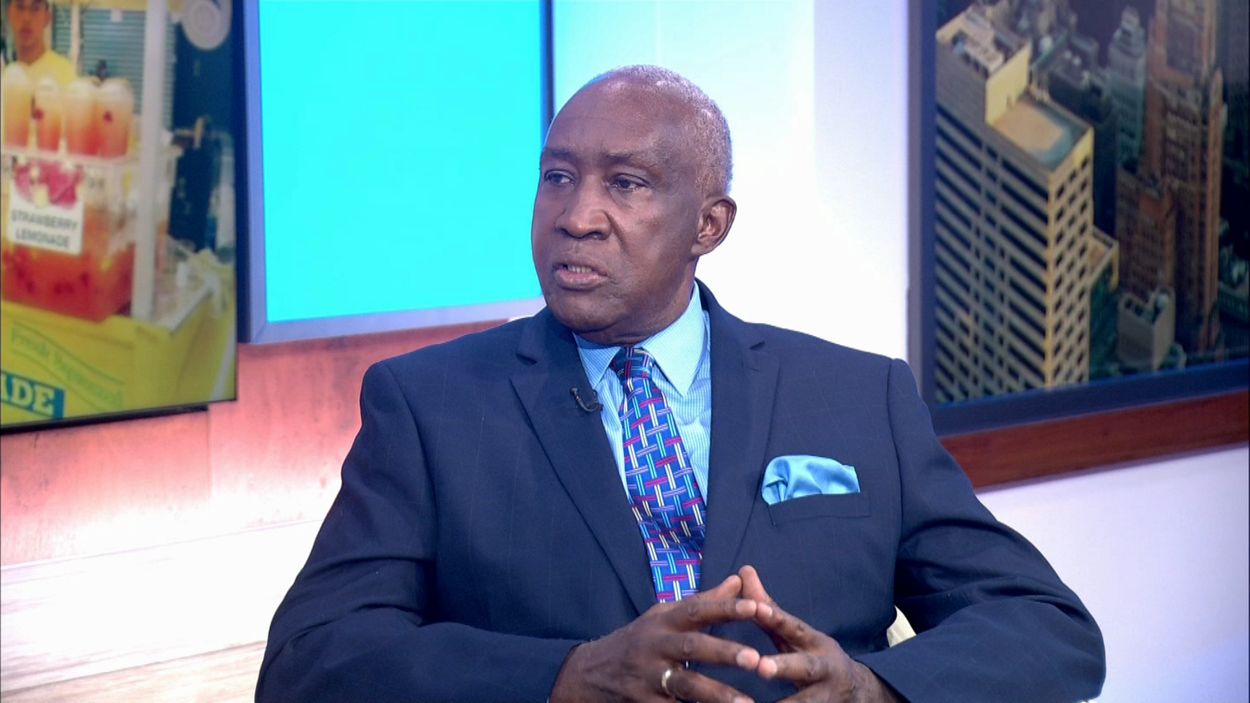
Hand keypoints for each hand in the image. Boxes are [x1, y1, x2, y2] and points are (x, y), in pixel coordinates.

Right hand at [550, 574, 762, 702]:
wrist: (587, 673)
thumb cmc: (638, 640)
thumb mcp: (663, 616)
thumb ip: (704, 602)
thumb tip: (739, 580)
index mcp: (663, 621)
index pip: (696, 609)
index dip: (724, 608)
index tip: (755, 607)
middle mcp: (655, 646)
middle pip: (692, 647)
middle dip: (724, 653)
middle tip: (756, 659)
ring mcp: (647, 676)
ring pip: (685, 685)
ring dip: (716, 694)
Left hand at [740, 566, 899, 702]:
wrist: (859, 693)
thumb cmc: (813, 657)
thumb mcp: (795, 634)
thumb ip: (768, 608)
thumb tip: (743, 570)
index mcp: (814, 642)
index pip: (792, 626)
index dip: (775, 617)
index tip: (755, 607)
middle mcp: (823, 668)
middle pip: (805, 667)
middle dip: (783, 667)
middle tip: (761, 667)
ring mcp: (826, 696)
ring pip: (805, 702)